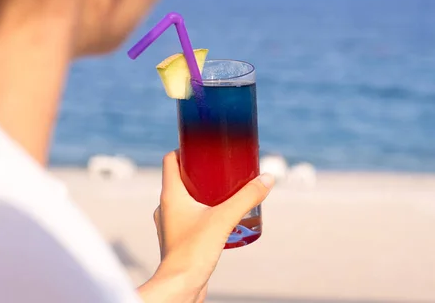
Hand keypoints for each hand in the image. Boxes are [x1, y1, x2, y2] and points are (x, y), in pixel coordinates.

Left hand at [138, 150, 273, 302]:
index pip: (171, 160)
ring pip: (186, 198)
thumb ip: (247, 197)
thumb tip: (268, 178)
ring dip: (204, 192)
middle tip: (224, 167)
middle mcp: (167, 207)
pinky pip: (191, 216)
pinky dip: (204, 210)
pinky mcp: (180, 239)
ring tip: (227, 190)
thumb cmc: (193, 252)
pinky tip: (222, 216)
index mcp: (170, 195)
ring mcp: (171, 224)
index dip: (186, 149)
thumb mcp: (224, 218)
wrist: (180, 286)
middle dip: (202, 171)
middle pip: (181, 178)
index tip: (206, 146)